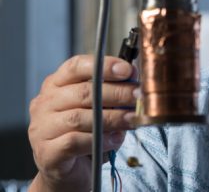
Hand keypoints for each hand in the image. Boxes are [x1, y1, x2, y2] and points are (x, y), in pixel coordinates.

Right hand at [28, 55, 137, 191]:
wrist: (70, 171)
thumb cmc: (86, 133)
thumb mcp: (100, 107)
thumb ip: (112, 92)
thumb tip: (134, 78)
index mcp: (56, 84)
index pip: (76, 66)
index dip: (104, 66)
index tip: (128, 70)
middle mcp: (45, 103)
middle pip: (83, 92)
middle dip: (117, 93)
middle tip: (138, 97)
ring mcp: (42, 128)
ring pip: (79, 117)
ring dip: (112, 117)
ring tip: (131, 119)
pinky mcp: (46, 152)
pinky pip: (75, 142)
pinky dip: (100, 139)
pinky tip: (115, 139)